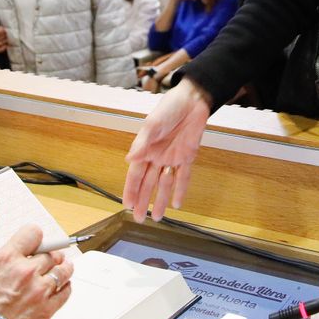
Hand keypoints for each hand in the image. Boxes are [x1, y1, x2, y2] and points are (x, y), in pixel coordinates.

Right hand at [0, 224, 72, 318]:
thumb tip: (0, 260)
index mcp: (7, 259)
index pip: (33, 233)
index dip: (35, 237)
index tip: (36, 242)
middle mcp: (26, 270)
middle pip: (51, 253)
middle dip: (50, 255)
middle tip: (50, 259)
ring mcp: (39, 289)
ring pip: (63, 270)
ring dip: (64, 268)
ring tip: (64, 268)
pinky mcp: (47, 308)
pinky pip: (65, 292)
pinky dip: (65, 287)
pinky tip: (63, 286)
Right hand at [123, 78, 212, 221]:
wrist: (192, 100)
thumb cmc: (169, 107)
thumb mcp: (153, 123)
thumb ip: (142, 142)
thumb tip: (129, 159)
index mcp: (145, 149)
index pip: (135, 175)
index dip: (130, 191)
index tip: (126, 205)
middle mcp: (157, 157)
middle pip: (148, 184)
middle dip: (143, 201)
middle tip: (139, 218)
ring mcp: (172, 158)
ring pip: (164, 184)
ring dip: (160, 200)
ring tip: (157, 218)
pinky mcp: (187, 157)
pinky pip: (183, 177)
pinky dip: (180, 190)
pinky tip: (177, 204)